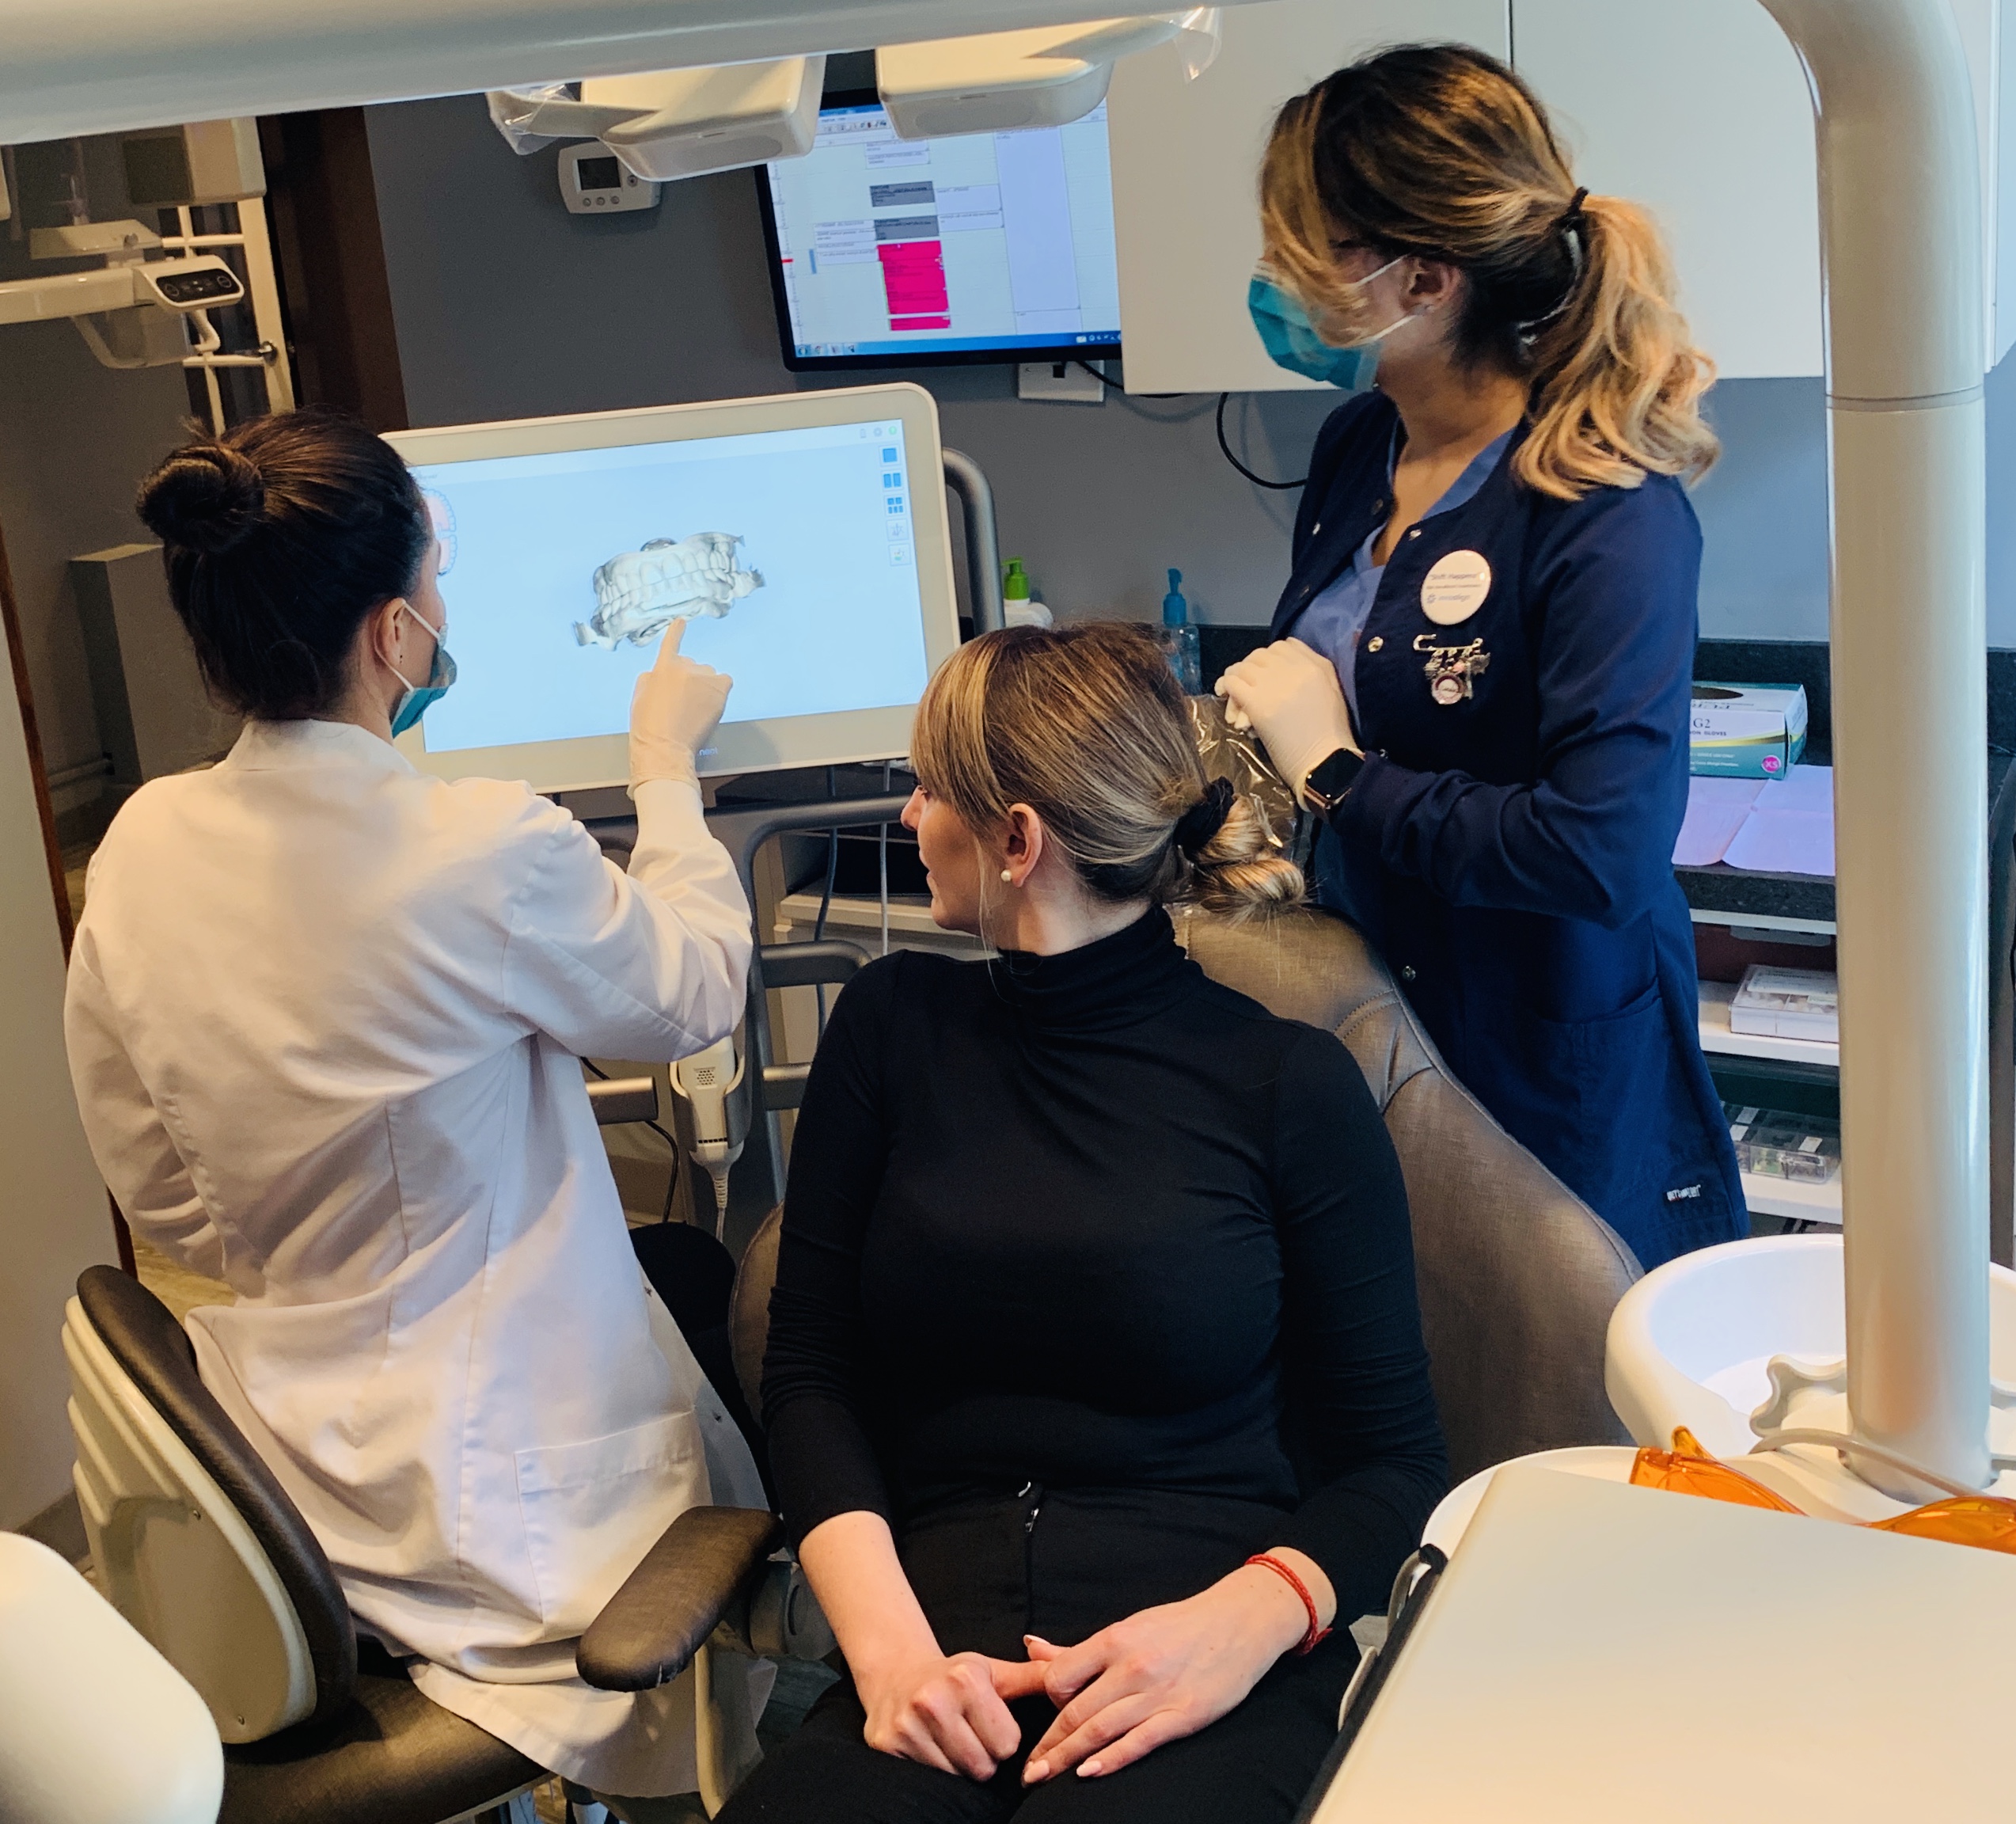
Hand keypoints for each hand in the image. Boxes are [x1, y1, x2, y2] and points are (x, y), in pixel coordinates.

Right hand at [629, 620, 730, 790]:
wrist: (664, 746)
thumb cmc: (648, 727)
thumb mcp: (639, 696)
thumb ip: (651, 678)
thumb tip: (660, 674)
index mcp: (662, 667)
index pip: (671, 644)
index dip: (676, 632)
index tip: (682, 621)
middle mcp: (685, 666)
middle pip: (691, 666)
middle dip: (689, 681)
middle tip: (682, 705)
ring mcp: (704, 676)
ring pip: (708, 676)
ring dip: (704, 687)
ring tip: (695, 710)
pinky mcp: (720, 688)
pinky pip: (724, 682)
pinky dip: (719, 690)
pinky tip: (711, 705)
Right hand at [854, 1647, 1047, 1780]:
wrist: (896, 1672)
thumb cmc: (955, 1676)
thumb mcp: (995, 1671)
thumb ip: (1036, 1677)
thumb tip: (1072, 1676)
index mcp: (965, 1679)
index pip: (1007, 1745)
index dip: (1003, 1739)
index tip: (989, 1723)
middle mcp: (933, 1700)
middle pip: (982, 1766)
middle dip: (983, 1757)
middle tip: (969, 1734)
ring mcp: (907, 1724)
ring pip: (956, 1777)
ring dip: (958, 1765)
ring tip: (950, 1739)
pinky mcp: (887, 1744)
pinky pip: (928, 1780)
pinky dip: (934, 1770)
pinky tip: (930, 1746)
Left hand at [1019, 1559, 1318, 1784]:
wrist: (1240, 1622)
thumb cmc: (1180, 1625)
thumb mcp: (1128, 1627)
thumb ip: (1079, 1648)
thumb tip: (1031, 1648)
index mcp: (1116, 1639)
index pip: (1062, 1676)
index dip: (1047, 1702)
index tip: (1038, 1723)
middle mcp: (1132, 1665)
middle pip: (1077, 1711)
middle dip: (1048, 1744)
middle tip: (1028, 1771)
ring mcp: (1159, 1692)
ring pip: (1102, 1730)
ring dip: (1068, 1757)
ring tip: (1044, 1776)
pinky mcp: (1184, 1715)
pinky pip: (1139, 1742)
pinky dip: (1111, 1759)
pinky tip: (1088, 1773)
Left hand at [1214, 639, 1359, 802]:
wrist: (1326, 763)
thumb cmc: (1331, 736)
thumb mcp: (1332, 692)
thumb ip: (1316, 671)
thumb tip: (1290, 660)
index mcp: (1316, 665)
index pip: (1283, 646)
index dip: (1269, 658)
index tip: (1265, 673)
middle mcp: (1294, 669)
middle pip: (1260, 655)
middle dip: (1250, 668)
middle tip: (1246, 685)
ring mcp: (1274, 685)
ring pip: (1243, 667)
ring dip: (1235, 678)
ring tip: (1232, 693)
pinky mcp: (1258, 704)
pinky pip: (1233, 683)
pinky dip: (1226, 688)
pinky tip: (1225, 696)